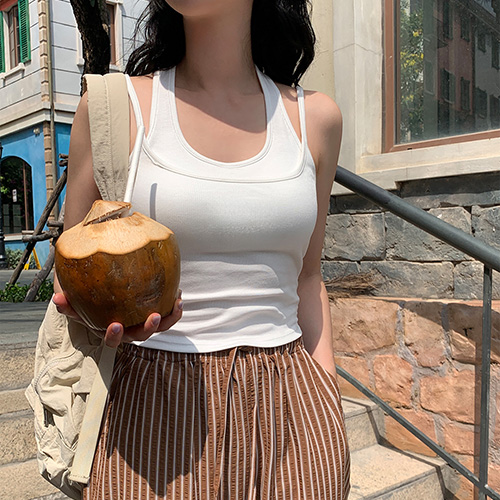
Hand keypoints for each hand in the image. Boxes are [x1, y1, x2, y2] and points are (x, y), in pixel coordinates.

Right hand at [52, 291, 183, 346]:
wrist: (107, 298)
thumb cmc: (91, 303)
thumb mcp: (78, 303)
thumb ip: (68, 303)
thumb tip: (57, 298)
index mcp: (111, 332)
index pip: (112, 340)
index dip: (114, 336)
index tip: (115, 325)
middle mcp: (130, 332)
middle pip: (141, 337)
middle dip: (148, 328)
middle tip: (154, 316)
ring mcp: (144, 325)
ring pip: (160, 328)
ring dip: (169, 318)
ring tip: (176, 303)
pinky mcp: (157, 316)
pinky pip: (170, 316)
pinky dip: (175, 308)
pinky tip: (178, 294)